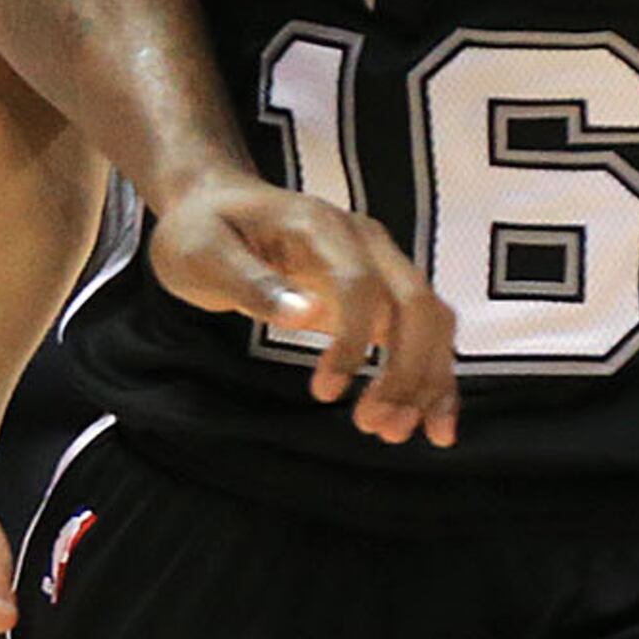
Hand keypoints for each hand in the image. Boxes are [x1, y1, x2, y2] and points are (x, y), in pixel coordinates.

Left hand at [147, 174, 457, 446]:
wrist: (213, 205)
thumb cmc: (202, 229)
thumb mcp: (202, 252)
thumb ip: (250, 281)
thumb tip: (303, 314)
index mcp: (319, 224)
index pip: (359, 282)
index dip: (351, 341)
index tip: (324, 393)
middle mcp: (363, 241)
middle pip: (414, 304)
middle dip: (406, 371)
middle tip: (374, 427)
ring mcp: (378, 265)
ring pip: (430, 323)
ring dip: (424, 381)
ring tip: (392, 433)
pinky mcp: (378, 295)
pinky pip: (424, 335)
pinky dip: (436, 379)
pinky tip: (435, 425)